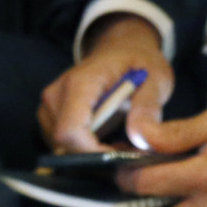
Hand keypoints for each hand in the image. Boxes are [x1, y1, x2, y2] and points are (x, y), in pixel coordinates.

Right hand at [39, 15, 172, 153]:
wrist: (123, 50)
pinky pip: (61, 144)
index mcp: (81, 82)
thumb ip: (148, 105)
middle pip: (63, 143)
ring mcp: (48, 106)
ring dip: (89, 153)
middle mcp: (56, 94)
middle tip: (126, 151)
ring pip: (61, 147)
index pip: (70, 131)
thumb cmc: (140, 63)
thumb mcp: (157, 78)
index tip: (119, 157)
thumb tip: (140, 138)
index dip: (91, 152)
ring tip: (118, 141)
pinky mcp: (49, 117)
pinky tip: (105, 139)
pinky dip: (83, 149)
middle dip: (94, 155)